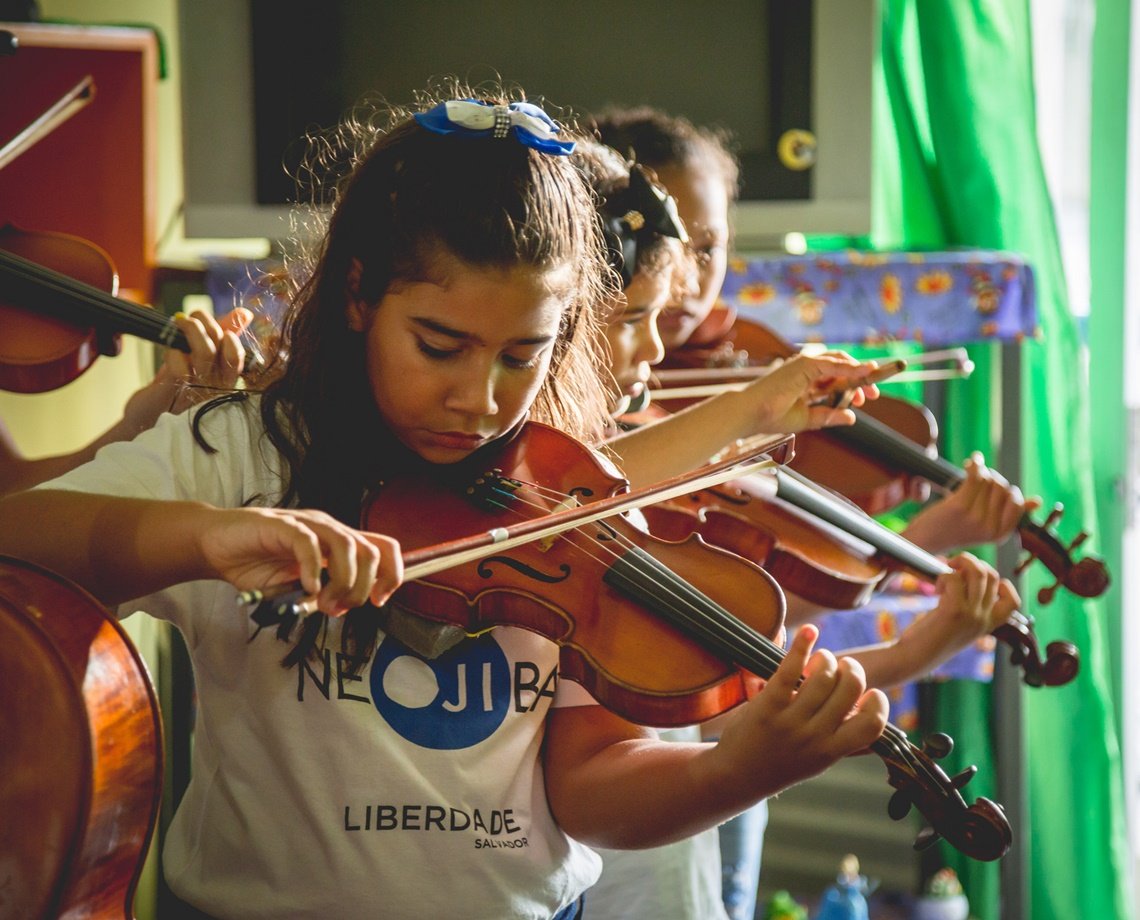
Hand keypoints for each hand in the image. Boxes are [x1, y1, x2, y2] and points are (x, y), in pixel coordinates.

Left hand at [122, 307, 252, 430]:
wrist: (148, 415)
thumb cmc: (177, 385)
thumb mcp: (201, 359)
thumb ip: (223, 335)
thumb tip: (245, 314)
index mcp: (225, 380)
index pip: (238, 354)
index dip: (230, 334)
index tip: (213, 326)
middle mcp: (216, 387)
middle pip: (221, 346)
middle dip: (205, 323)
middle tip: (189, 318)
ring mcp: (197, 391)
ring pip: (204, 352)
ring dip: (190, 329)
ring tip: (178, 324)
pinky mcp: (175, 392)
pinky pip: (179, 364)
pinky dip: (172, 349)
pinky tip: (168, 350)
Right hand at [198, 506, 402, 615]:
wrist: (215, 546)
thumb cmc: (254, 564)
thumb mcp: (295, 587)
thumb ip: (319, 595)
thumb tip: (338, 608)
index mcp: (337, 542)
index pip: (383, 548)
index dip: (391, 575)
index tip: (377, 601)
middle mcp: (328, 529)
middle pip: (371, 552)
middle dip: (362, 588)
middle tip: (338, 610)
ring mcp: (306, 524)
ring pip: (347, 546)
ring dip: (342, 582)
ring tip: (323, 603)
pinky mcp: (281, 525)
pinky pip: (308, 543)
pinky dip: (314, 569)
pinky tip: (306, 588)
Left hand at [712, 625, 887, 796]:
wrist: (736, 777)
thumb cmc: (780, 765)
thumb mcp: (818, 761)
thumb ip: (844, 744)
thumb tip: (875, 722)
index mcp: (831, 751)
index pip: (872, 724)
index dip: (878, 703)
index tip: (869, 694)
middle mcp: (814, 737)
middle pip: (851, 688)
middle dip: (852, 669)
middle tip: (842, 667)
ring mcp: (790, 722)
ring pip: (824, 676)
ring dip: (827, 659)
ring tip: (820, 661)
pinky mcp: (767, 707)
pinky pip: (790, 669)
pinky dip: (803, 645)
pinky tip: (809, 631)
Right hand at [738, 353, 882, 434]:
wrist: (750, 414)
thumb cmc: (769, 416)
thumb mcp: (807, 419)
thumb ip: (828, 416)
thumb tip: (852, 417)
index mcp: (804, 381)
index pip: (834, 376)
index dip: (853, 384)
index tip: (865, 398)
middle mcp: (805, 369)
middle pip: (840, 365)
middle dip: (859, 377)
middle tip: (873, 393)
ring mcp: (804, 364)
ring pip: (839, 361)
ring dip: (858, 371)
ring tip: (870, 384)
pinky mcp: (803, 363)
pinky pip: (832, 363)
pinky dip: (849, 367)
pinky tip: (863, 372)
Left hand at [899, 553, 1021, 667]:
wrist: (915, 658)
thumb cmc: (931, 637)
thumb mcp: (959, 622)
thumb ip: (969, 604)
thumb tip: (965, 570)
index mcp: (989, 624)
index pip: (1013, 601)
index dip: (1001, 584)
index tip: (977, 583)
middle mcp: (984, 620)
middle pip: (993, 576)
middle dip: (973, 564)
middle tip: (953, 570)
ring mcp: (972, 615)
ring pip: (978, 572)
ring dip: (960, 564)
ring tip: (945, 575)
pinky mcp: (953, 611)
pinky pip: (954, 578)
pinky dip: (943, 576)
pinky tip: (935, 590)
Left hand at [902, 453, 1041, 552]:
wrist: (923, 540)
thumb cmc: (953, 529)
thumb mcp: (984, 525)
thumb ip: (1009, 514)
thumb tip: (1037, 501)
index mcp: (1000, 534)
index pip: (1017, 501)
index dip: (1005, 489)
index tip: (992, 484)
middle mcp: (991, 528)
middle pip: (1002, 488)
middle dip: (991, 477)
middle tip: (977, 476)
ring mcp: (976, 518)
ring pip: (989, 480)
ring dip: (980, 470)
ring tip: (970, 470)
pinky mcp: (960, 507)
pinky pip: (976, 475)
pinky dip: (975, 464)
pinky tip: (970, 462)